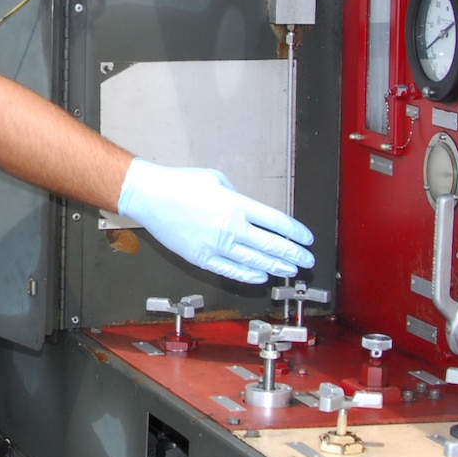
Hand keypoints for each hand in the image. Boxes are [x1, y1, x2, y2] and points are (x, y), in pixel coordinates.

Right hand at [116, 159, 314, 283]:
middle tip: (306, 260)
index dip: (296, 232)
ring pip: (255, 261)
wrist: (151, 196)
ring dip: (275, 267)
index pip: (277, 222)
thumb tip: (247, 210)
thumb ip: (237, 197)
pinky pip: (231, 270)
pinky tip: (261, 277)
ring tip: (290, 270)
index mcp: (238, 205)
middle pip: (271, 245)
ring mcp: (217, 245)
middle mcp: (231, 228)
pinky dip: (248, 275)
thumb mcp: (217, 179)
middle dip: (293, 254)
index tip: (306, 238)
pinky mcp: (202, 257)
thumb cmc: (181, 184)